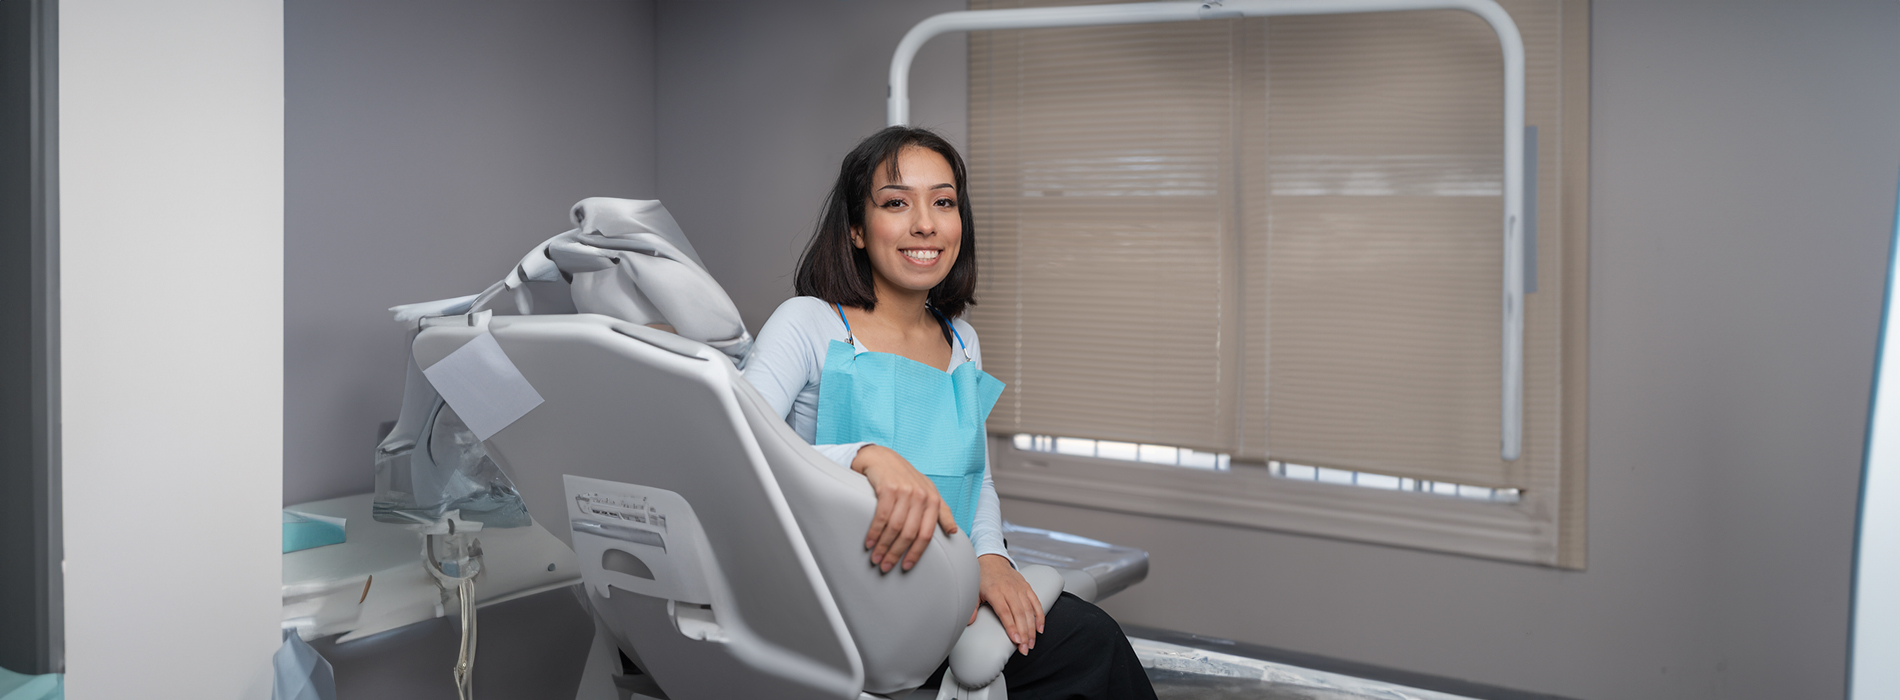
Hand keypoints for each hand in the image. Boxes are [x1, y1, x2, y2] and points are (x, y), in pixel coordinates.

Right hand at [851, 445, 958, 572]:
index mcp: (933, 500)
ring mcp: (904, 491)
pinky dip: (874, 532)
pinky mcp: (888, 487)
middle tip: (886, 566)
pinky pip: (881, 516)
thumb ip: (941, 511)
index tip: (906, 566)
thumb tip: (953, 531)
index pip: (926, 534)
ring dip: (883, 546)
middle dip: (896, 553)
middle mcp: (921, 496)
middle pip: (909, 533)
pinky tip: (869, 542)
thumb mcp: (928, 492)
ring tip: (876, 558)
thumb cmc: (905, 477)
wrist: (882, 457)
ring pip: (895, 527)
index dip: (916, 553)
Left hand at [971, 554, 1043, 655]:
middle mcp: (1009, 589)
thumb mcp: (973, 591)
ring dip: (1032, 628)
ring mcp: (1020, 588)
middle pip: (1019, 614)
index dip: (1011, 627)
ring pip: (1029, 610)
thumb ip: (972, 608)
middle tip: (1025, 649)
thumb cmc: (982, 578)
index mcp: (995, 591)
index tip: (1016, 640)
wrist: (992, 560)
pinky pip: (1036, 602)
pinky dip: (1039, 616)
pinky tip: (1040, 629)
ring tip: (1031, 643)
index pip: (1005, 612)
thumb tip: (968, 622)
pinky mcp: (1027, 587)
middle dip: (1024, 633)